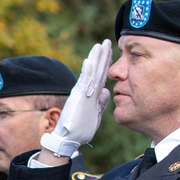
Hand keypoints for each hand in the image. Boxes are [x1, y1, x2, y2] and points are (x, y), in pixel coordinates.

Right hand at [41, 39, 111, 156]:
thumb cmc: (80, 129)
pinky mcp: (78, 98)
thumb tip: (108, 91)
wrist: (68, 139)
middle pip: (98, 70)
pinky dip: (86, 71)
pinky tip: (89, 60)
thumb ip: (101, 103)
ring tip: (100, 44)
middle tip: (109, 40)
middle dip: (103, 56)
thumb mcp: (96, 115)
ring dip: (96, 58)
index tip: (112, 51)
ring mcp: (82, 94)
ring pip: (91, 73)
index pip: (102, 76)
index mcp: (93, 95)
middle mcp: (87, 92)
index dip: (107, 63)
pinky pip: (83, 83)